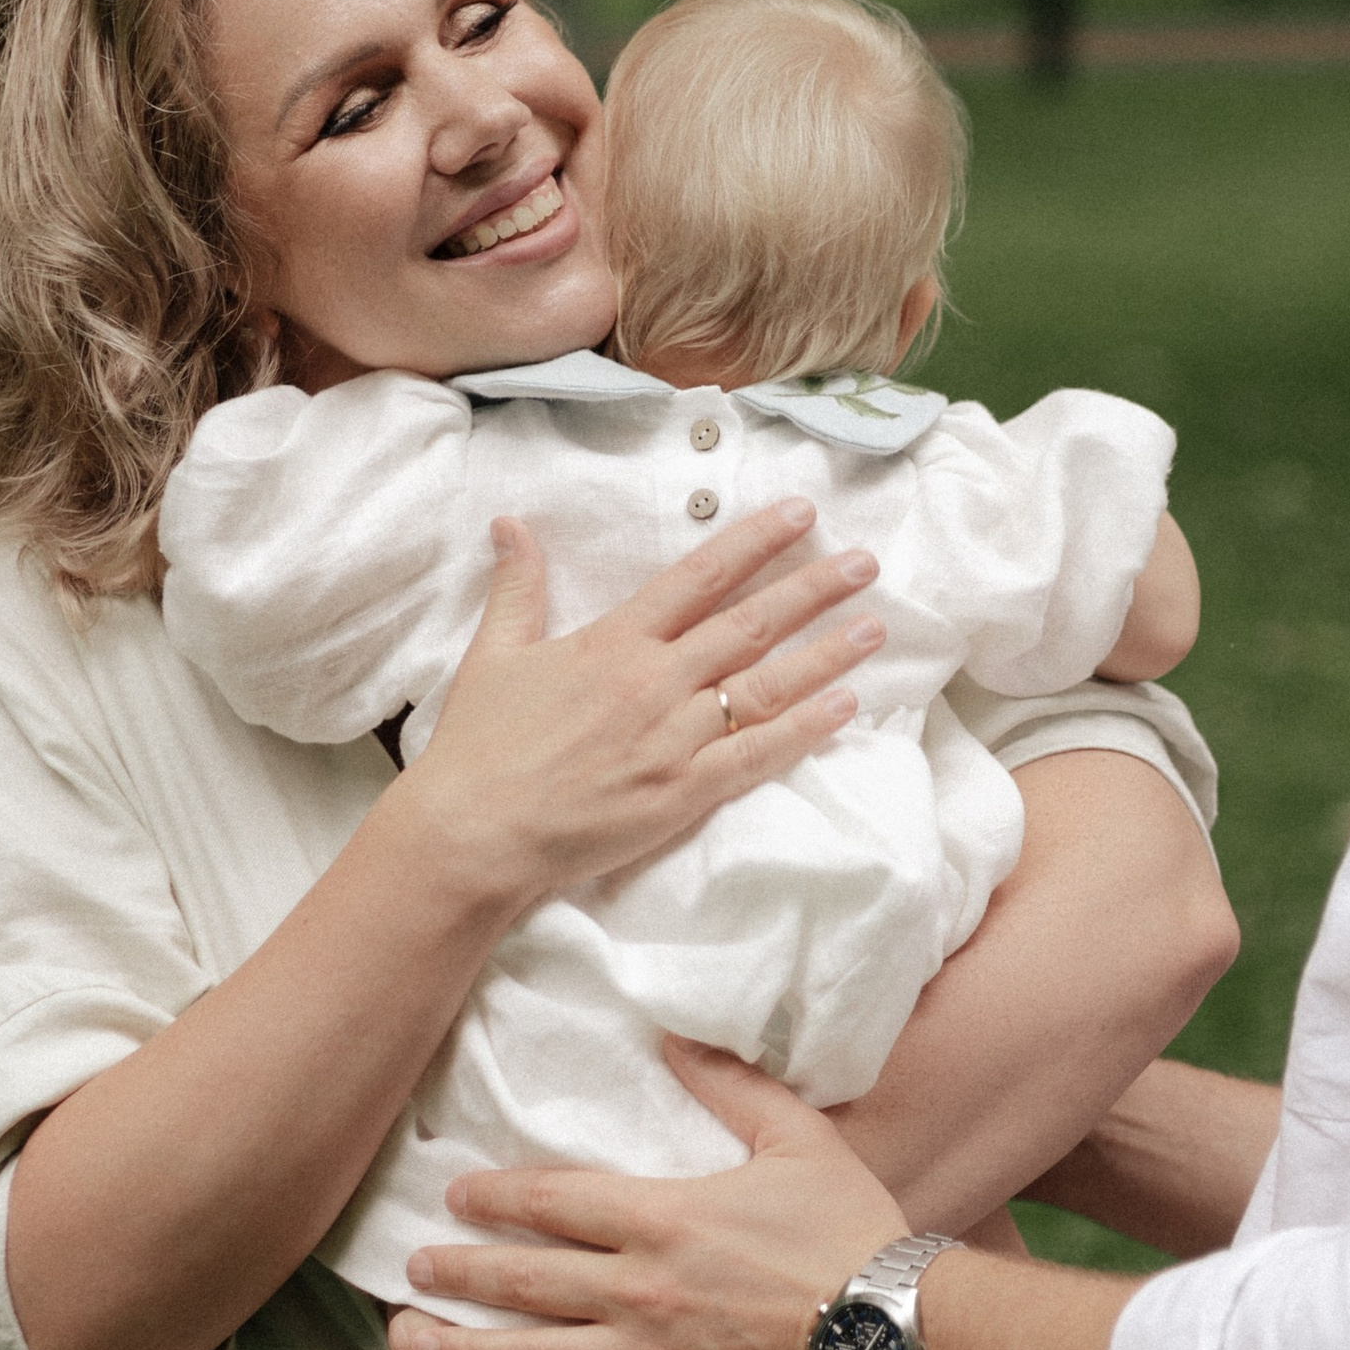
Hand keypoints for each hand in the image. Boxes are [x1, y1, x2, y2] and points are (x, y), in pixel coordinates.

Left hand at [384, 1044, 907, 1349]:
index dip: (494, 1197)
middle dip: (458, 1272)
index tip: (455, 1195)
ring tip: (413, 1346)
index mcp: (664, 1217)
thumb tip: (674, 1035)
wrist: (897, 1331)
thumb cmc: (853, 1231)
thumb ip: (730, 1084)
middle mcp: (641, 1290)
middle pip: (522, 1280)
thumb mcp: (798, 1137)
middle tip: (411, 1270)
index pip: (552, 1200)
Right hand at [401, 504, 885, 910]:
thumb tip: (511, 523)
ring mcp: (672, 739)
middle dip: (813, 589)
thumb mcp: (492, 655)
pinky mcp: (682, 793)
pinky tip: (845, 707)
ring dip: (826, 654)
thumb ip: (517, 587)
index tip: (801, 515)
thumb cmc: (480, 747)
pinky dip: (804, 730)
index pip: (700, 577)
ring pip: (766, 685)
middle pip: (750, 624)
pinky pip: (757, 755)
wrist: (474, 833)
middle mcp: (653, 682)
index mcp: (613, 642)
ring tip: (874, 628)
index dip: (755, 542)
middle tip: (866, 563)